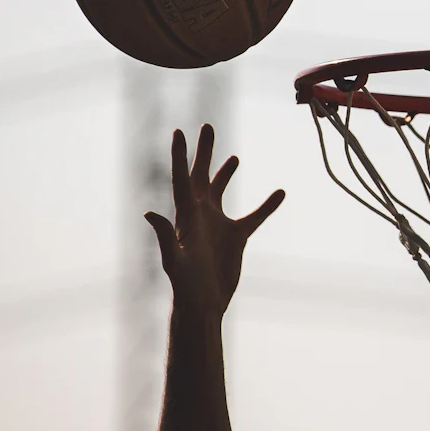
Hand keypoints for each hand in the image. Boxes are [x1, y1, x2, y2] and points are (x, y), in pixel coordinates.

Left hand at [145, 124, 284, 314]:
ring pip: (222, 192)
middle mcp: (200, 214)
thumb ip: (164, 236)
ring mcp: (218, 225)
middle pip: (201, 175)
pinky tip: (280, 194)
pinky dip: (267, 206)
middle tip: (207, 126)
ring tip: (233, 157)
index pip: (182, 178)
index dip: (180, 154)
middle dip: (204, 151)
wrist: (204, 303)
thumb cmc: (185, 285)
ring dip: (225, 173)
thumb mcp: (174, 259)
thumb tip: (149, 213)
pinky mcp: (235, 237)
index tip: (179, 131)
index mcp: (186, 214)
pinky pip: (254, 217)